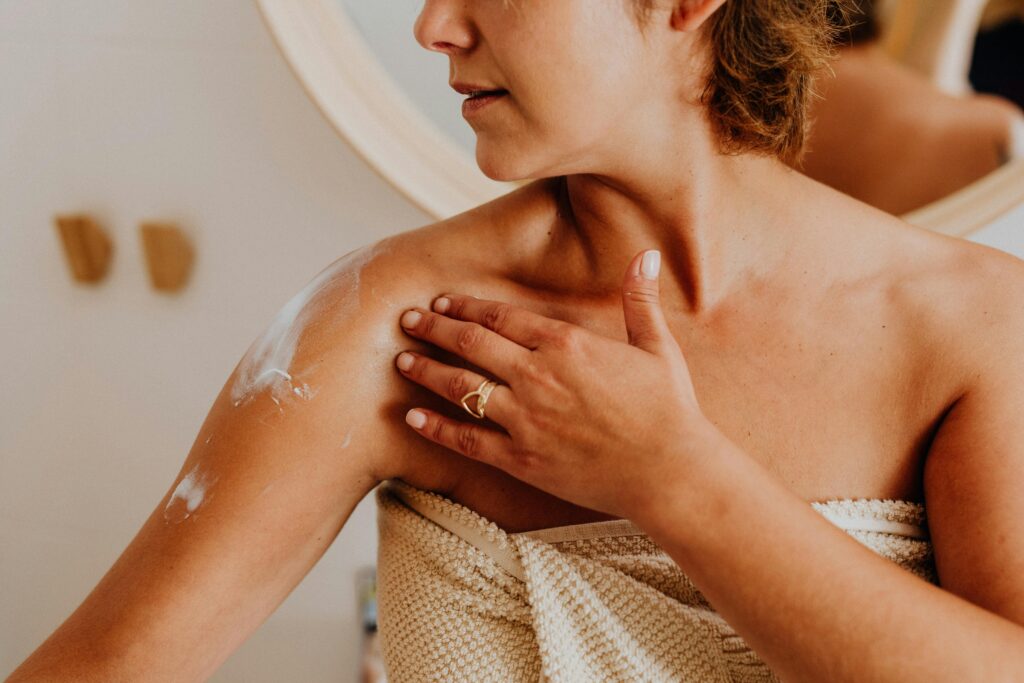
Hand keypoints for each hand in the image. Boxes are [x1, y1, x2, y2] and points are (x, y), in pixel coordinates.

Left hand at [394, 249, 721, 519]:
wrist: (670, 472)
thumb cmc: (669, 409)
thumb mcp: (657, 347)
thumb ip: (639, 300)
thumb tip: (646, 255)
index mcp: (566, 344)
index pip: (501, 317)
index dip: (467, 306)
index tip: (442, 299)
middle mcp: (537, 375)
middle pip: (470, 344)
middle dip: (434, 328)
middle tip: (407, 319)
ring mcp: (525, 419)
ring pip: (460, 387)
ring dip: (426, 371)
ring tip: (401, 361)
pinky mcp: (521, 459)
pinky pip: (467, 440)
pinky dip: (435, 428)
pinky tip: (411, 417)